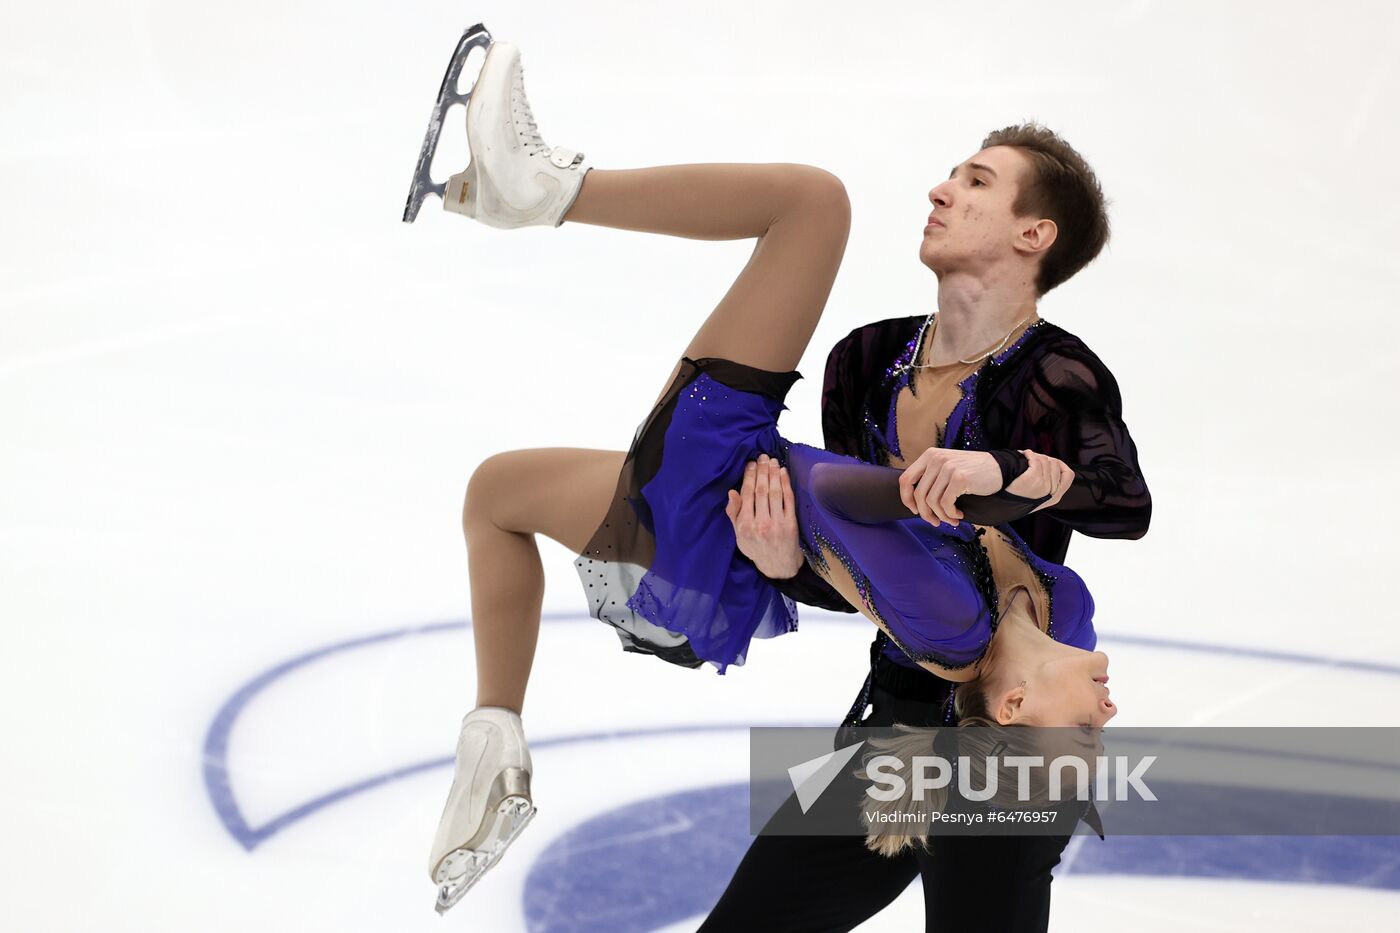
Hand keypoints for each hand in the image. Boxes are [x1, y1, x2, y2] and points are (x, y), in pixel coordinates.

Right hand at [726, 453, 804, 578]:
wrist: (778, 566)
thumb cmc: (756, 548)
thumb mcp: (739, 535)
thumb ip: (734, 513)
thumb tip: (731, 492)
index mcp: (745, 525)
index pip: (746, 494)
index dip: (749, 476)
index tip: (750, 464)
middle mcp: (760, 523)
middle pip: (761, 490)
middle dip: (761, 471)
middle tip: (762, 457)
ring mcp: (777, 523)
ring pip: (774, 492)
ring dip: (773, 473)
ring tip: (772, 461)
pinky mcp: (791, 524)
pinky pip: (788, 500)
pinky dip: (785, 484)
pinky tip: (783, 473)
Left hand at [898, 448, 1002, 525]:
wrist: (1001, 469)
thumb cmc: (973, 472)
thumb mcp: (947, 467)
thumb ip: (931, 477)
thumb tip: (914, 501)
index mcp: (930, 455)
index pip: (905, 479)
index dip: (906, 498)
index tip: (914, 510)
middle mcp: (936, 459)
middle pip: (918, 494)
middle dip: (925, 513)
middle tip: (934, 522)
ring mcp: (948, 468)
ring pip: (932, 502)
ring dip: (941, 516)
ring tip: (951, 519)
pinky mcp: (959, 478)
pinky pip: (946, 504)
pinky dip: (950, 514)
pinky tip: (959, 514)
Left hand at [1006, 449, 1074, 510]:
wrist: (1000, 502)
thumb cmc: (1016, 496)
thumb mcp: (1038, 496)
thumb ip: (1048, 484)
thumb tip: (1051, 464)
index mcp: (1055, 497)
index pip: (1069, 475)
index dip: (1061, 466)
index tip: (1050, 462)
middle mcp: (1051, 492)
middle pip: (1056, 464)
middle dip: (1045, 458)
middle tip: (1034, 460)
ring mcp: (1043, 486)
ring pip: (1046, 460)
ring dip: (1035, 456)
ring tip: (1027, 459)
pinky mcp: (1033, 479)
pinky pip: (1036, 460)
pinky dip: (1029, 455)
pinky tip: (1024, 456)